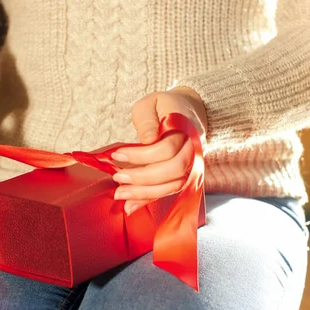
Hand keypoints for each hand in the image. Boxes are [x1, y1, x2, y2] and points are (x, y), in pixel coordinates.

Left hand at [111, 87, 206, 214]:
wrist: (187, 112)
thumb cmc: (164, 107)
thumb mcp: (150, 103)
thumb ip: (146, 120)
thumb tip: (147, 139)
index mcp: (185, 128)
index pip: (166, 148)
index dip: (140, 155)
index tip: (117, 155)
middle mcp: (192, 149)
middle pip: (173, 170)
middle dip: (142, 177)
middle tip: (117, 176)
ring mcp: (191, 164)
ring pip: (173, 185)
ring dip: (145, 193)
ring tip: (120, 194)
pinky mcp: (184, 176)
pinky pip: (169, 191)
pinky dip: (150, 200)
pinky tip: (131, 206)